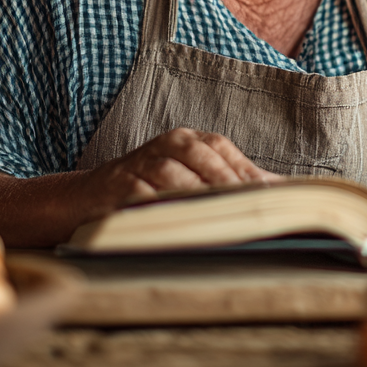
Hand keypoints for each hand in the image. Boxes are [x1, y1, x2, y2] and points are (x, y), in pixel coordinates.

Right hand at [82, 128, 279, 213]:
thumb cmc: (150, 186)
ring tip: (225, 219)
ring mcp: (141, 165)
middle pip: (202, 157)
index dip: (246, 170)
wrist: (87, 197)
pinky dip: (166, 212)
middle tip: (251, 207)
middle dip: (229, 183)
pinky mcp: (120, 188)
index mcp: (185, 140)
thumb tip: (279, 188)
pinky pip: (146, 199)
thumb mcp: (189, 177)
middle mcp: (164, 146)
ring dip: (201, 198)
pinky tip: (185, 227)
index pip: (221, 148)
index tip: (269, 194)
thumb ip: (230, 179)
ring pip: (176, 176)